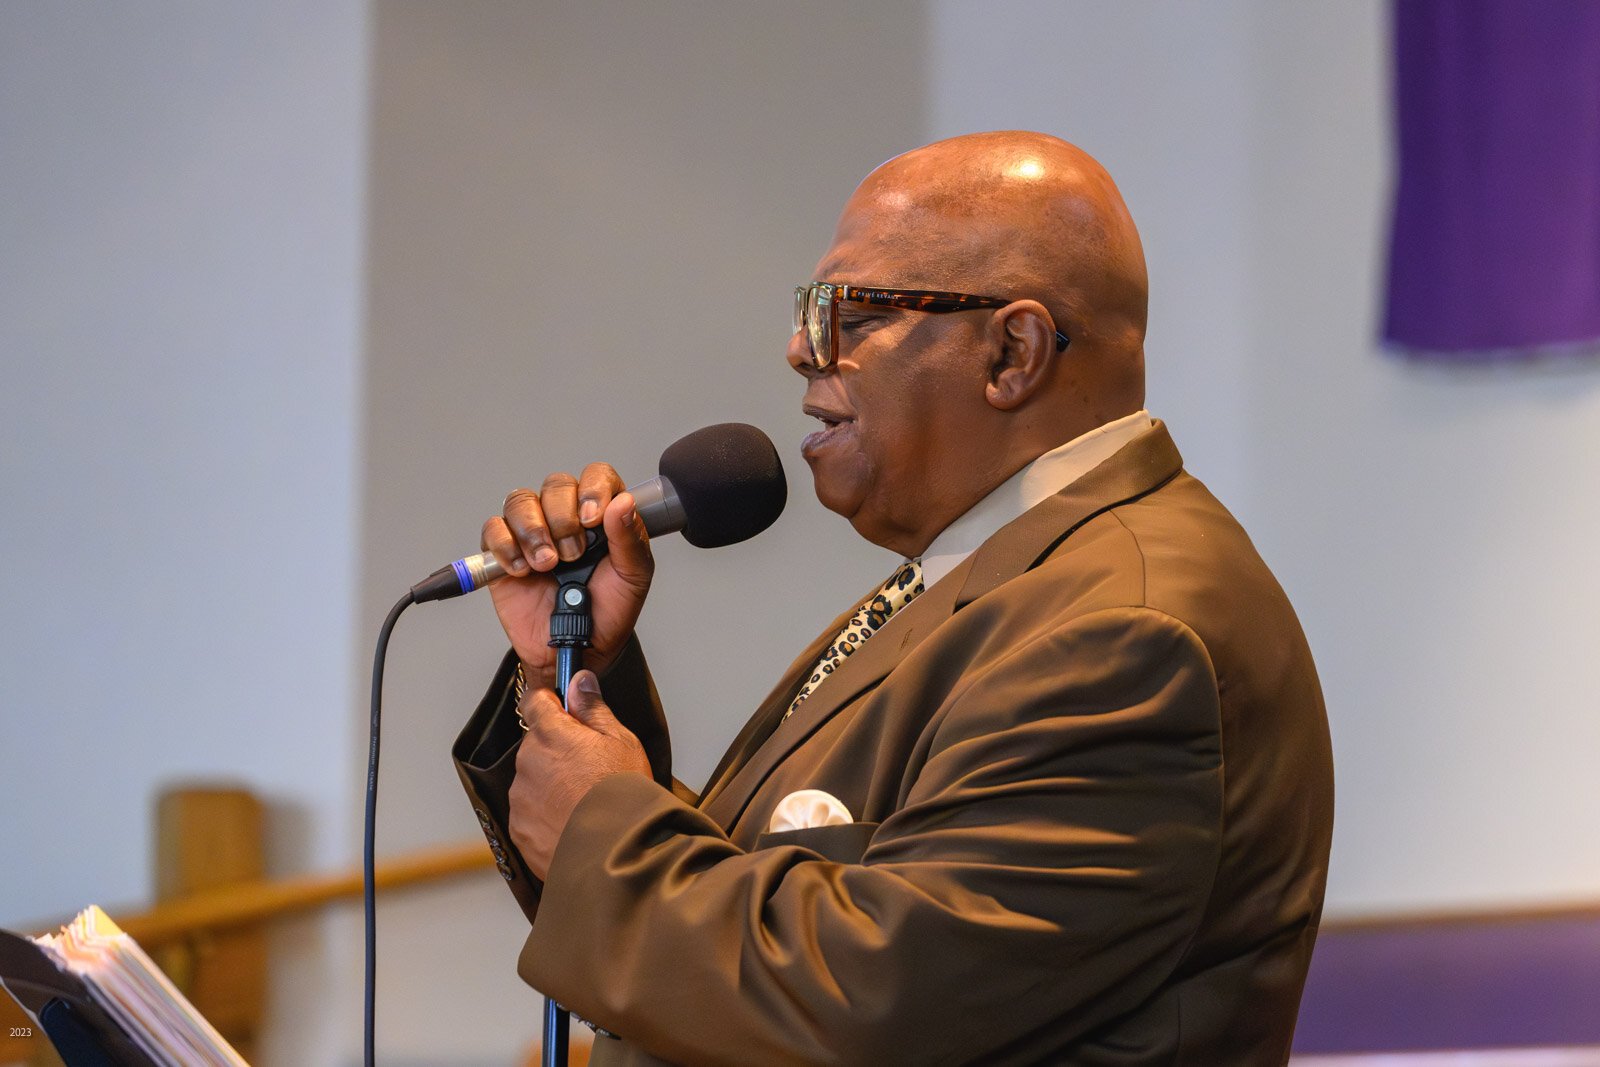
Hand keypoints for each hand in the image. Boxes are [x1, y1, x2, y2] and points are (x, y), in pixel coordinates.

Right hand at [481, 464, 653, 688]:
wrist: (573, 649)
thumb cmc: (607, 612)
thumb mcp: (632, 578)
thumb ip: (630, 539)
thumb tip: (623, 503)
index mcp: (602, 515)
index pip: (596, 476)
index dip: (593, 489)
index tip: (593, 519)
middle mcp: (566, 516)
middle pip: (556, 485)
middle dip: (563, 519)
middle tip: (572, 555)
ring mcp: (533, 531)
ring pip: (521, 501)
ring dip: (533, 531)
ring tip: (546, 565)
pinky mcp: (503, 551)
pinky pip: (493, 529)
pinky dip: (505, 546)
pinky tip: (521, 569)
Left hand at [508, 671, 651, 878]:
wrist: (617, 852)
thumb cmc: (623, 794)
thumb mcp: (621, 740)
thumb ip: (593, 707)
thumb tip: (578, 681)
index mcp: (550, 734)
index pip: (535, 701)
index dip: (550, 703)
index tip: (563, 709)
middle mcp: (527, 762)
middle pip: (535, 745)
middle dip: (556, 751)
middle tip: (588, 768)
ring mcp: (521, 798)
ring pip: (532, 780)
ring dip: (549, 785)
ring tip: (582, 802)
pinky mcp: (519, 830)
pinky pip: (529, 814)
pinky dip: (545, 816)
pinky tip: (573, 823)